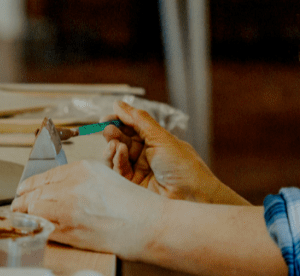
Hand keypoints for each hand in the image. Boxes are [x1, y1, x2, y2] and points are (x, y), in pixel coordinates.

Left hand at [11, 159, 163, 258]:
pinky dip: (35, 227)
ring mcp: (68, 206)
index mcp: (83, 168)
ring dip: (26, 212)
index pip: (47, 174)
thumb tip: (62, 189)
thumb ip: (82, 180)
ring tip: (21, 216)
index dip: (31, 183)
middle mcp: (72, 183)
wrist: (150, 224)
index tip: (24, 188)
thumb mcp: (107, 178)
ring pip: (35, 207)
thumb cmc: (135, 205)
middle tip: (16, 204)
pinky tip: (33, 227)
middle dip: (23, 198)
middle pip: (37, 190)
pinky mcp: (69, 228)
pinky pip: (43, 226)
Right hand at [105, 101, 248, 204]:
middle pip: (122, 141)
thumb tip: (119, 104)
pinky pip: (118, 171)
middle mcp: (146, 155)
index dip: (119, 122)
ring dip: (113, 148)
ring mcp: (139, 171)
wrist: (192, 196)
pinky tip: (119, 152)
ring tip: (114, 144)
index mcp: (155, 141)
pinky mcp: (132, 186)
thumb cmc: (183, 165)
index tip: (107, 117)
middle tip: (108, 130)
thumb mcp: (161, 136)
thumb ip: (138, 119)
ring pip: (117, 157)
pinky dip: (116, 160)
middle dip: (114, 134)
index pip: (132, 128)